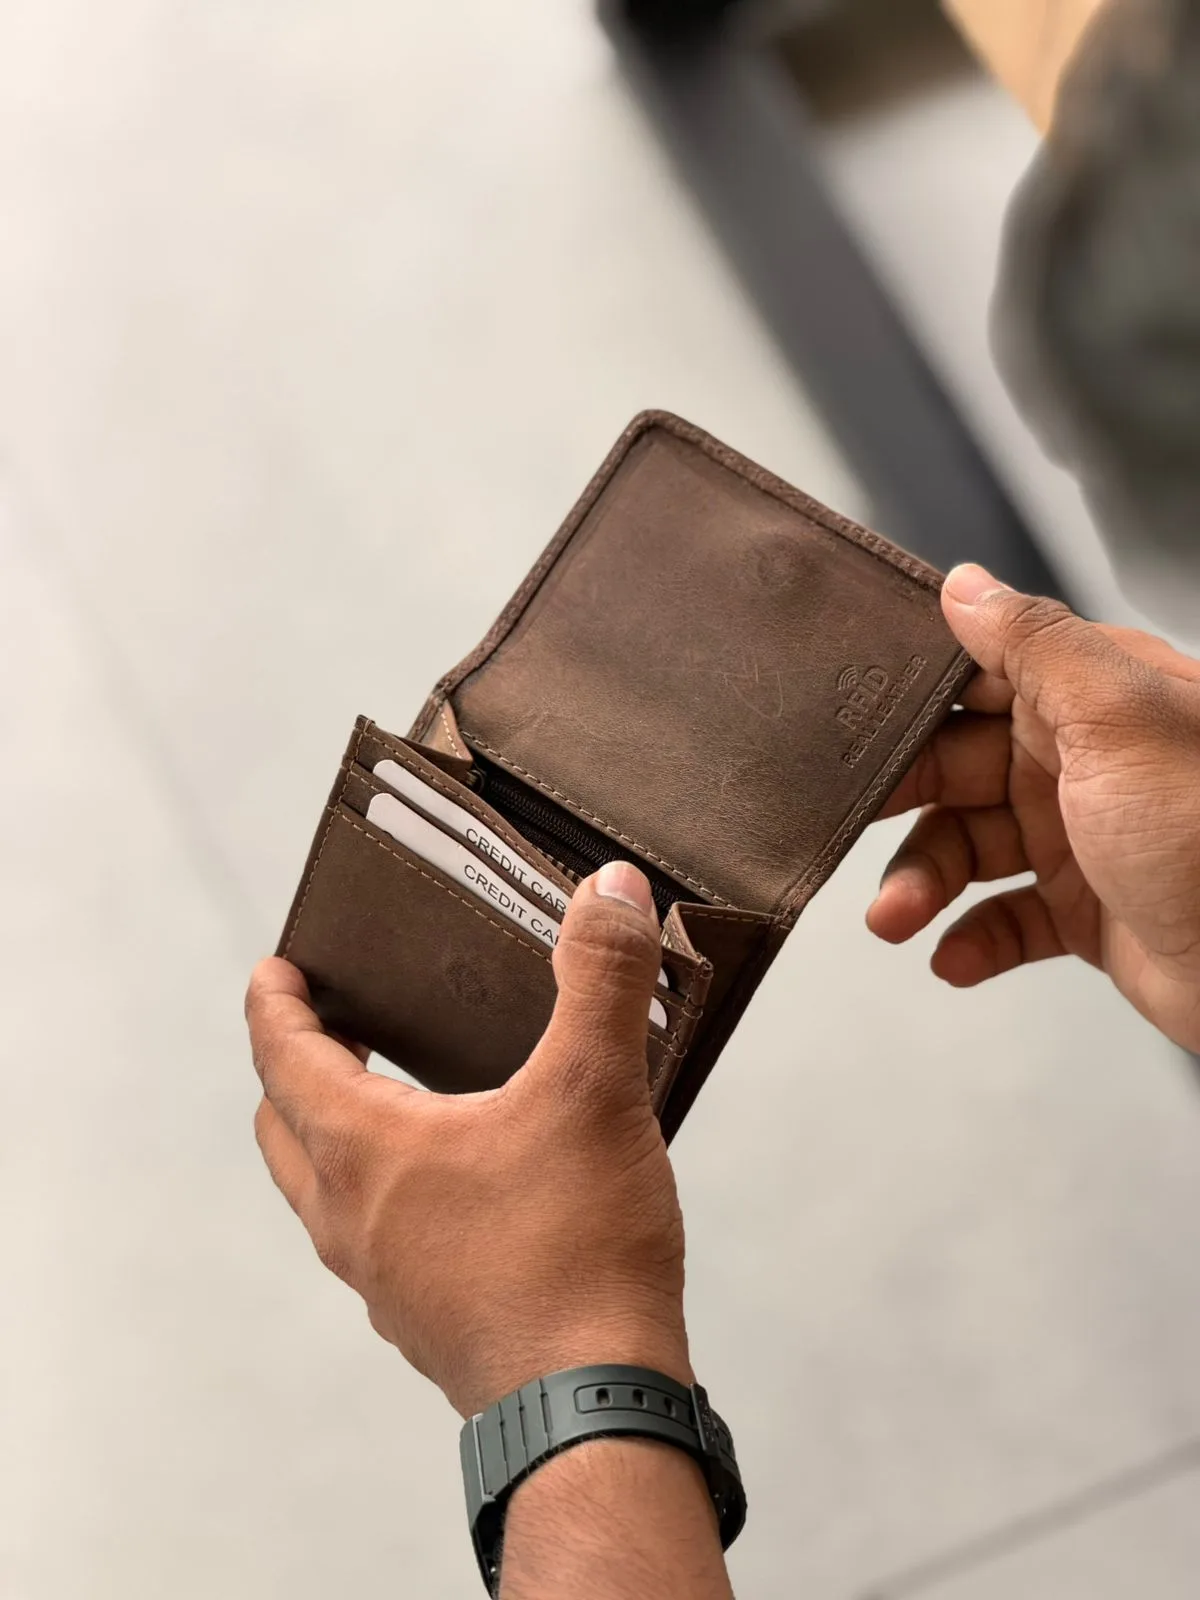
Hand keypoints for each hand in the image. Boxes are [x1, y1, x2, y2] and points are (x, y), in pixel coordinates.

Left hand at [246, 861, 690, 1418]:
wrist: (591, 1404)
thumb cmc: (576, 1251)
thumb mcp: (594, 1092)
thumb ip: (600, 981)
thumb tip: (609, 889)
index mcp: (366, 1149)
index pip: (283, 1058)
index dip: (273, 1006)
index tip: (273, 972)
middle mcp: (351, 1216)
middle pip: (283, 1126)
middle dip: (294, 1068)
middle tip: (330, 1025)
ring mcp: (380, 1277)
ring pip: (321, 1190)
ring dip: (333, 1134)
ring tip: (392, 1098)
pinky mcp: (420, 1318)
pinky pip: (370, 1239)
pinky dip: (379, 1193)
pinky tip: (453, 1188)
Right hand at [869, 564, 1199, 1052]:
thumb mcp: (1120, 715)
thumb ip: (1034, 644)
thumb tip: (965, 585)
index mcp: (1092, 695)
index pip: (977, 673)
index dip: (910, 697)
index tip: (846, 718)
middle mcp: (1081, 758)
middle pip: (955, 764)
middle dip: (900, 800)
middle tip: (848, 821)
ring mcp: (1081, 837)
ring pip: (967, 847)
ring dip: (922, 881)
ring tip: (898, 917)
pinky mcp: (1085, 912)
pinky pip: (1004, 918)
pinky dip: (971, 937)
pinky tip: (954, 954)